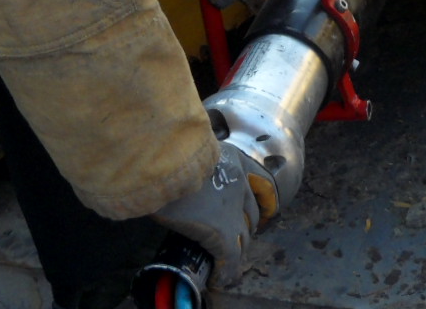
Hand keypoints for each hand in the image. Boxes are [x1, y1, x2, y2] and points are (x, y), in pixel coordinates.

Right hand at [152, 142, 265, 285]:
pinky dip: (225, 269)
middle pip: (251, 213)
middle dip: (247, 227)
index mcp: (232, 158)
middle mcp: (238, 182)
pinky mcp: (222, 231)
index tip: (264, 211)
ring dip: (236, 250)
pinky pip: (229, 256)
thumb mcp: (185, 149)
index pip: (261, 182)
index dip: (264, 201)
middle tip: (238, 237)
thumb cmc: (163, 151)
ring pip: (243, 237)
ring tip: (227, 260)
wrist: (160, 161)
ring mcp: (232, 207)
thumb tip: (181, 173)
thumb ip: (194, 162)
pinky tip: (219, 277)